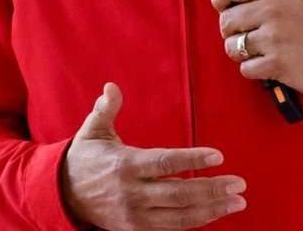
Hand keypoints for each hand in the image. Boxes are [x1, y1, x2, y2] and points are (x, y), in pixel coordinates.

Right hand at [61, 83, 247, 229]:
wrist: (62, 195)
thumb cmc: (84, 158)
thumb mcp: (92, 130)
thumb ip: (106, 109)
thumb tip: (111, 87)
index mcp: (125, 165)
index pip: (164, 163)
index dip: (192, 159)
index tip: (219, 156)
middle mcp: (132, 193)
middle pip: (179, 194)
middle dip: (212, 190)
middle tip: (240, 183)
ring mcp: (135, 216)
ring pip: (180, 216)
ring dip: (211, 210)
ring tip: (237, 201)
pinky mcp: (136, 230)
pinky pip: (171, 229)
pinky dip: (195, 222)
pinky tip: (216, 213)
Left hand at [210, 0, 302, 97]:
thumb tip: (223, 4)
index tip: (225, 9)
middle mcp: (273, 9)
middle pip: (225, 21)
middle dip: (232, 34)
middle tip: (252, 37)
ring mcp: (275, 36)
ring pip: (231, 47)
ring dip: (242, 54)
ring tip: (262, 51)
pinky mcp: (277, 62)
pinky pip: (245, 68)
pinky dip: (254, 70)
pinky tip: (270, 64)